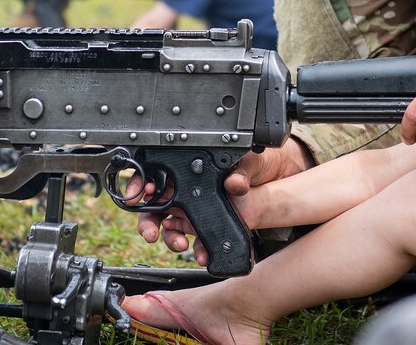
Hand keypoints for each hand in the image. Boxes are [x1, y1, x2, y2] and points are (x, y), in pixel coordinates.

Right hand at [135, 139, 313, 263]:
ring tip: (179, 244)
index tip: (136, 198)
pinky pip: (197, 242)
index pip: (157, 176)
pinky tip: (202, 254)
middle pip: (156, 207)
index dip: (140, 187)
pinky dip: (197, 250)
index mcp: (191, 170)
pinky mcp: (211, 227)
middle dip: (149, 222)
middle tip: (152, 233)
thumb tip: (234, 183)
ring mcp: (197, 211)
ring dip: (170, 238)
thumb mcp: (251, 161)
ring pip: (171, 228)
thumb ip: (241, 171)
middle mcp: (189, 191)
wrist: (279, 179)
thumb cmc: (259, 163)